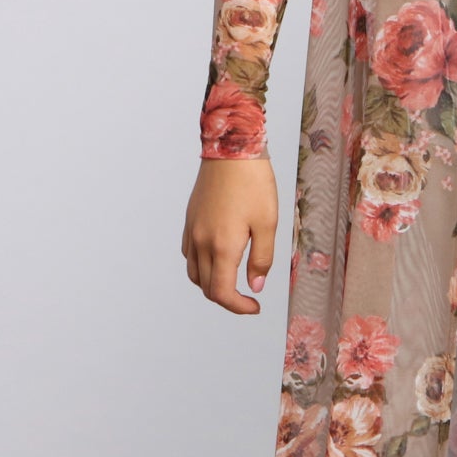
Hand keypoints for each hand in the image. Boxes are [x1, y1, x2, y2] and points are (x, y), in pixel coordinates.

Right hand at [182, 157, 278, 313]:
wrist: (231, 149)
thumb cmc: (254, 183)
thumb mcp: (268, 223)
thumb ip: (261, 259)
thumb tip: (255, 286)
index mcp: (222, 247)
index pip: (222, 293)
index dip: (238, 307)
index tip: (255, 306)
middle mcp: (202, 242)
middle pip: (206, 287)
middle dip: (227, 298)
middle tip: (248, 297)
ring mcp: (192, 231)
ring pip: (194, 273)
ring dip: (211, 284)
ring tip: (232, 281)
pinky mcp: (190, 220)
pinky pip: (189, 254)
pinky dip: (200, 266)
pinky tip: (217, 258)